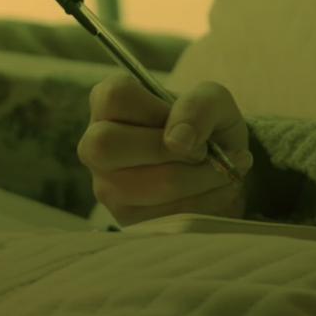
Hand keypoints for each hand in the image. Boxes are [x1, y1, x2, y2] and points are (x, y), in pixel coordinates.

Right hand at [78, 74, 255, 226]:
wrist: (218, 166)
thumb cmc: (205, 124)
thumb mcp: (213, 100)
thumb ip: (198, 106)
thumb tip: (177, 140)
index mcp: (107, 104)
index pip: (113, 97)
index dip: (155, 111)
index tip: (183, 122)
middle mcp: (94, 145)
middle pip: (107, 144)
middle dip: (167, 150)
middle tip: (201, 151)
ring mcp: (106, 186)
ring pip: (147, 185)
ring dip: (199, 177)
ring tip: (221, 168)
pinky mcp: (126, 218)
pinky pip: (165, 213)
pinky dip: (204, 200)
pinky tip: (213, 187)